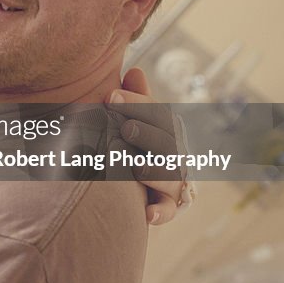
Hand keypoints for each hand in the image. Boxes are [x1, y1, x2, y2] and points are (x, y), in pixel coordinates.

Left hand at [108, 67, 189, 225]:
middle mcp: (172, 154)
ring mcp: (170, 181)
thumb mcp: (131, 117)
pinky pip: (168, 210)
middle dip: (146, 134)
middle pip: (167, 143)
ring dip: (154, 171)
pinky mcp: (164, 205)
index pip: (158, 112)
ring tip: (135, 167)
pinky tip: (147, 213)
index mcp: (164, 129)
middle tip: (125, 128)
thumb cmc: (132, 141)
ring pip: (170, 175)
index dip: (137, 103)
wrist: (134, 182)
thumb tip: (134, 70)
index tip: (111, 96)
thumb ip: (134, 97)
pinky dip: (160, 212)